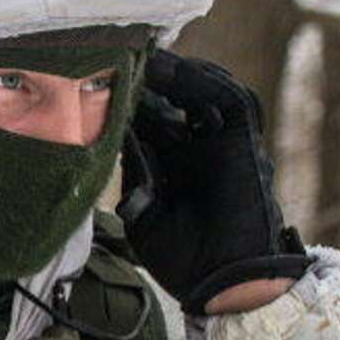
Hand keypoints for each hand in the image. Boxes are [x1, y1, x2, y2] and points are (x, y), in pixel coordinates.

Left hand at [120, 50, 312, 313]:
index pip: (146, 122)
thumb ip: (131, 174)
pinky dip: (206, 82)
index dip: (126, 100)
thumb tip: (110, 140)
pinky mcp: (243, 144)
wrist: (224, 283)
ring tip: (148, 58)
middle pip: (173, 100)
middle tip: (120, 57)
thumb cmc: (182, 259)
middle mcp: (195, 151)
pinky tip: (177, 71)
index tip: (95, 80)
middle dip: (149, 80)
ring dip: (178, 74)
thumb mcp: (141, 212)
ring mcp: (220, 145)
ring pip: (205, 92)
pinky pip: (232, 101)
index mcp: (170, 167)